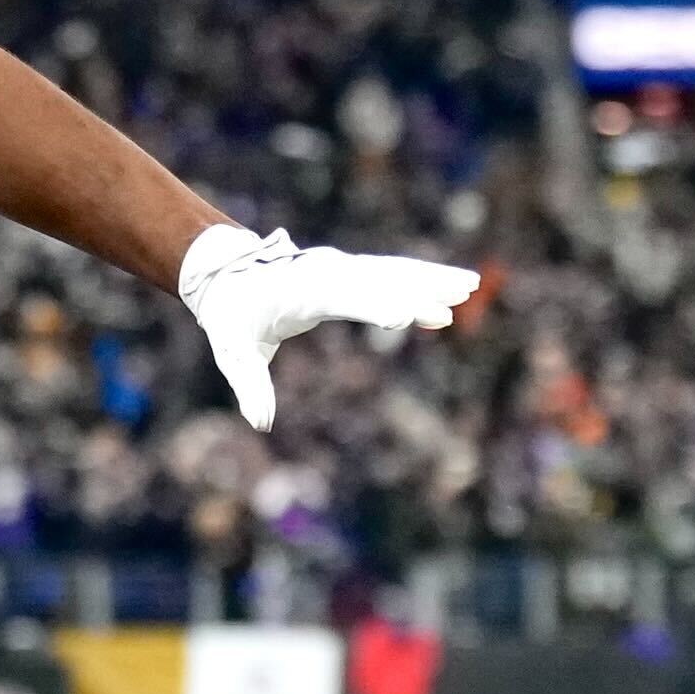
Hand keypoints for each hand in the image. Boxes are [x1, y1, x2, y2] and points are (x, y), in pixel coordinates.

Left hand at [179, 222, 480, 431]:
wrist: (224, 272)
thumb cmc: (230, 315)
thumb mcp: (232, 351)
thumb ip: (249, 385)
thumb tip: (260, 424)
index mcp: (301, 290)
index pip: (345, 297)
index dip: (377, 305)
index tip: (408, 314)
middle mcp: (327, 273)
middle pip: (380, 278)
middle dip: (420, 287)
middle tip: (460, 295)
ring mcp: (340, 269)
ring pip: (392, 271)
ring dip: (430, 278)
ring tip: (470, 286)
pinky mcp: (348, 272)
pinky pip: (388, 274)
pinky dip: (418, 282)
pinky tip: (449, 299)